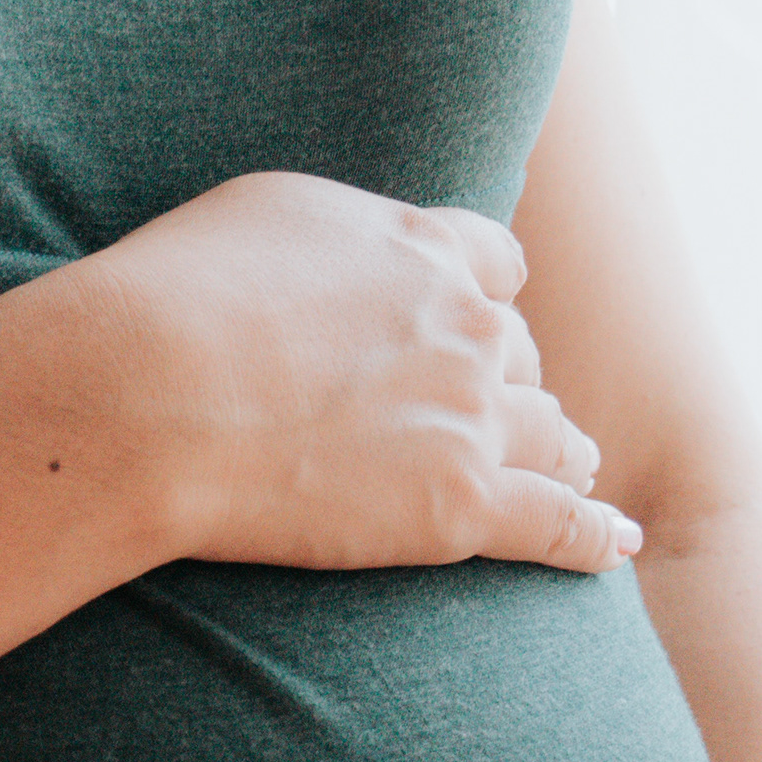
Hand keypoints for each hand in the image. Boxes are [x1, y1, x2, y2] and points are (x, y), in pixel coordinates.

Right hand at [92, 171, 636, 578]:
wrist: (148, 390)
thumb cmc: (173, 296)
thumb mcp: (260, 216)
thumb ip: (332, 238)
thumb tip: (342, 260)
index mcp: (420, 249)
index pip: (494, 265)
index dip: (486, 297)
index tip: (475, 320)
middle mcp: (465, 325)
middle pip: (521, 356)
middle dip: (506, 383)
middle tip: (480, 415)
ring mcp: (470, 417)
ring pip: (552, 436)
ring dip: (557, 453)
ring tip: (568, 473)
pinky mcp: (461, 506)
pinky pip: (556, 524)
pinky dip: (591, 537)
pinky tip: (613, 544)